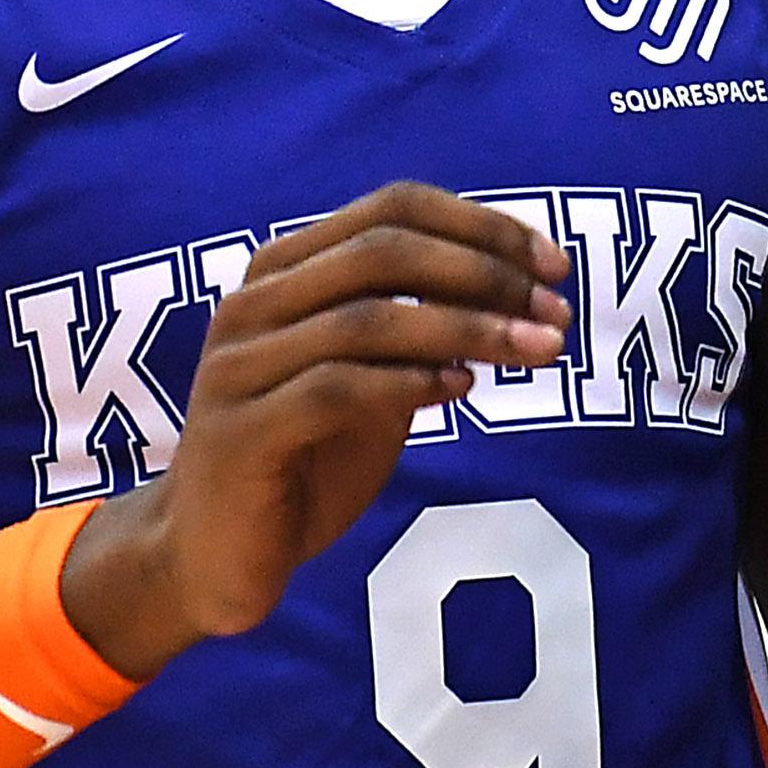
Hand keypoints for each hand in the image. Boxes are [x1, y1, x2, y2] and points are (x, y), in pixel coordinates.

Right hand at [60, 183, 570, 678]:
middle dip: (484, 274)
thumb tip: (519, 290)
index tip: (554, 266)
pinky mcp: (240, 433)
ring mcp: (238, 367)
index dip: (481, 226)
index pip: (392, 210)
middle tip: (556, 312)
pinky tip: (460, 391)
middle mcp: (252, 304)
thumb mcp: (372, 381)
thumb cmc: (302, 461)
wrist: (212, 557)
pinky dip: (408, 383)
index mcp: (284, 272)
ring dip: (467, 329)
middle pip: (383, 251)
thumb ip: (420, 330)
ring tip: (537, 350)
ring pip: (365, 319)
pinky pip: (335, 389)